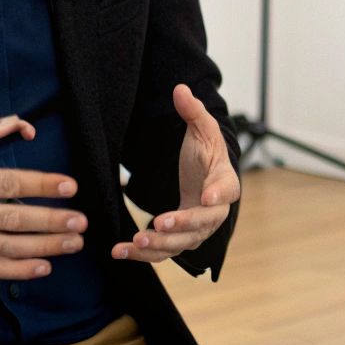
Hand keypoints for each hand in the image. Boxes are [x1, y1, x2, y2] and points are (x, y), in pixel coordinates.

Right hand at [0, 115, 88, 280]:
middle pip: (15, 219)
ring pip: (10, 247)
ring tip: (73, 242)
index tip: (69, 186)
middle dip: (52, 221)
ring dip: (45, 247)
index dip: (42, 185)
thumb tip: (18, 121)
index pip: (10, 183)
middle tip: (81, 220)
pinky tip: (43, 268)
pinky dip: (18, 271)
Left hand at [113, 84, 239, 262]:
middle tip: (157, 224)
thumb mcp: (202, 130)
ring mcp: (197, 230)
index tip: (207, 197)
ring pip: (181, 244)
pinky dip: (142, 255)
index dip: (218, 194)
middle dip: (180, 226)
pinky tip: (118, 251)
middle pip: (202, 223)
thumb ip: (193, 111)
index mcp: (224, 182)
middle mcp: (214, 211)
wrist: (204, 178)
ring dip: (158, 246)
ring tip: (134, 241)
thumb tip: (180, 89)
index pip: (226, 190)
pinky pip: (162, 252)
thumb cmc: (206, 154)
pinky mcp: (178, 240)